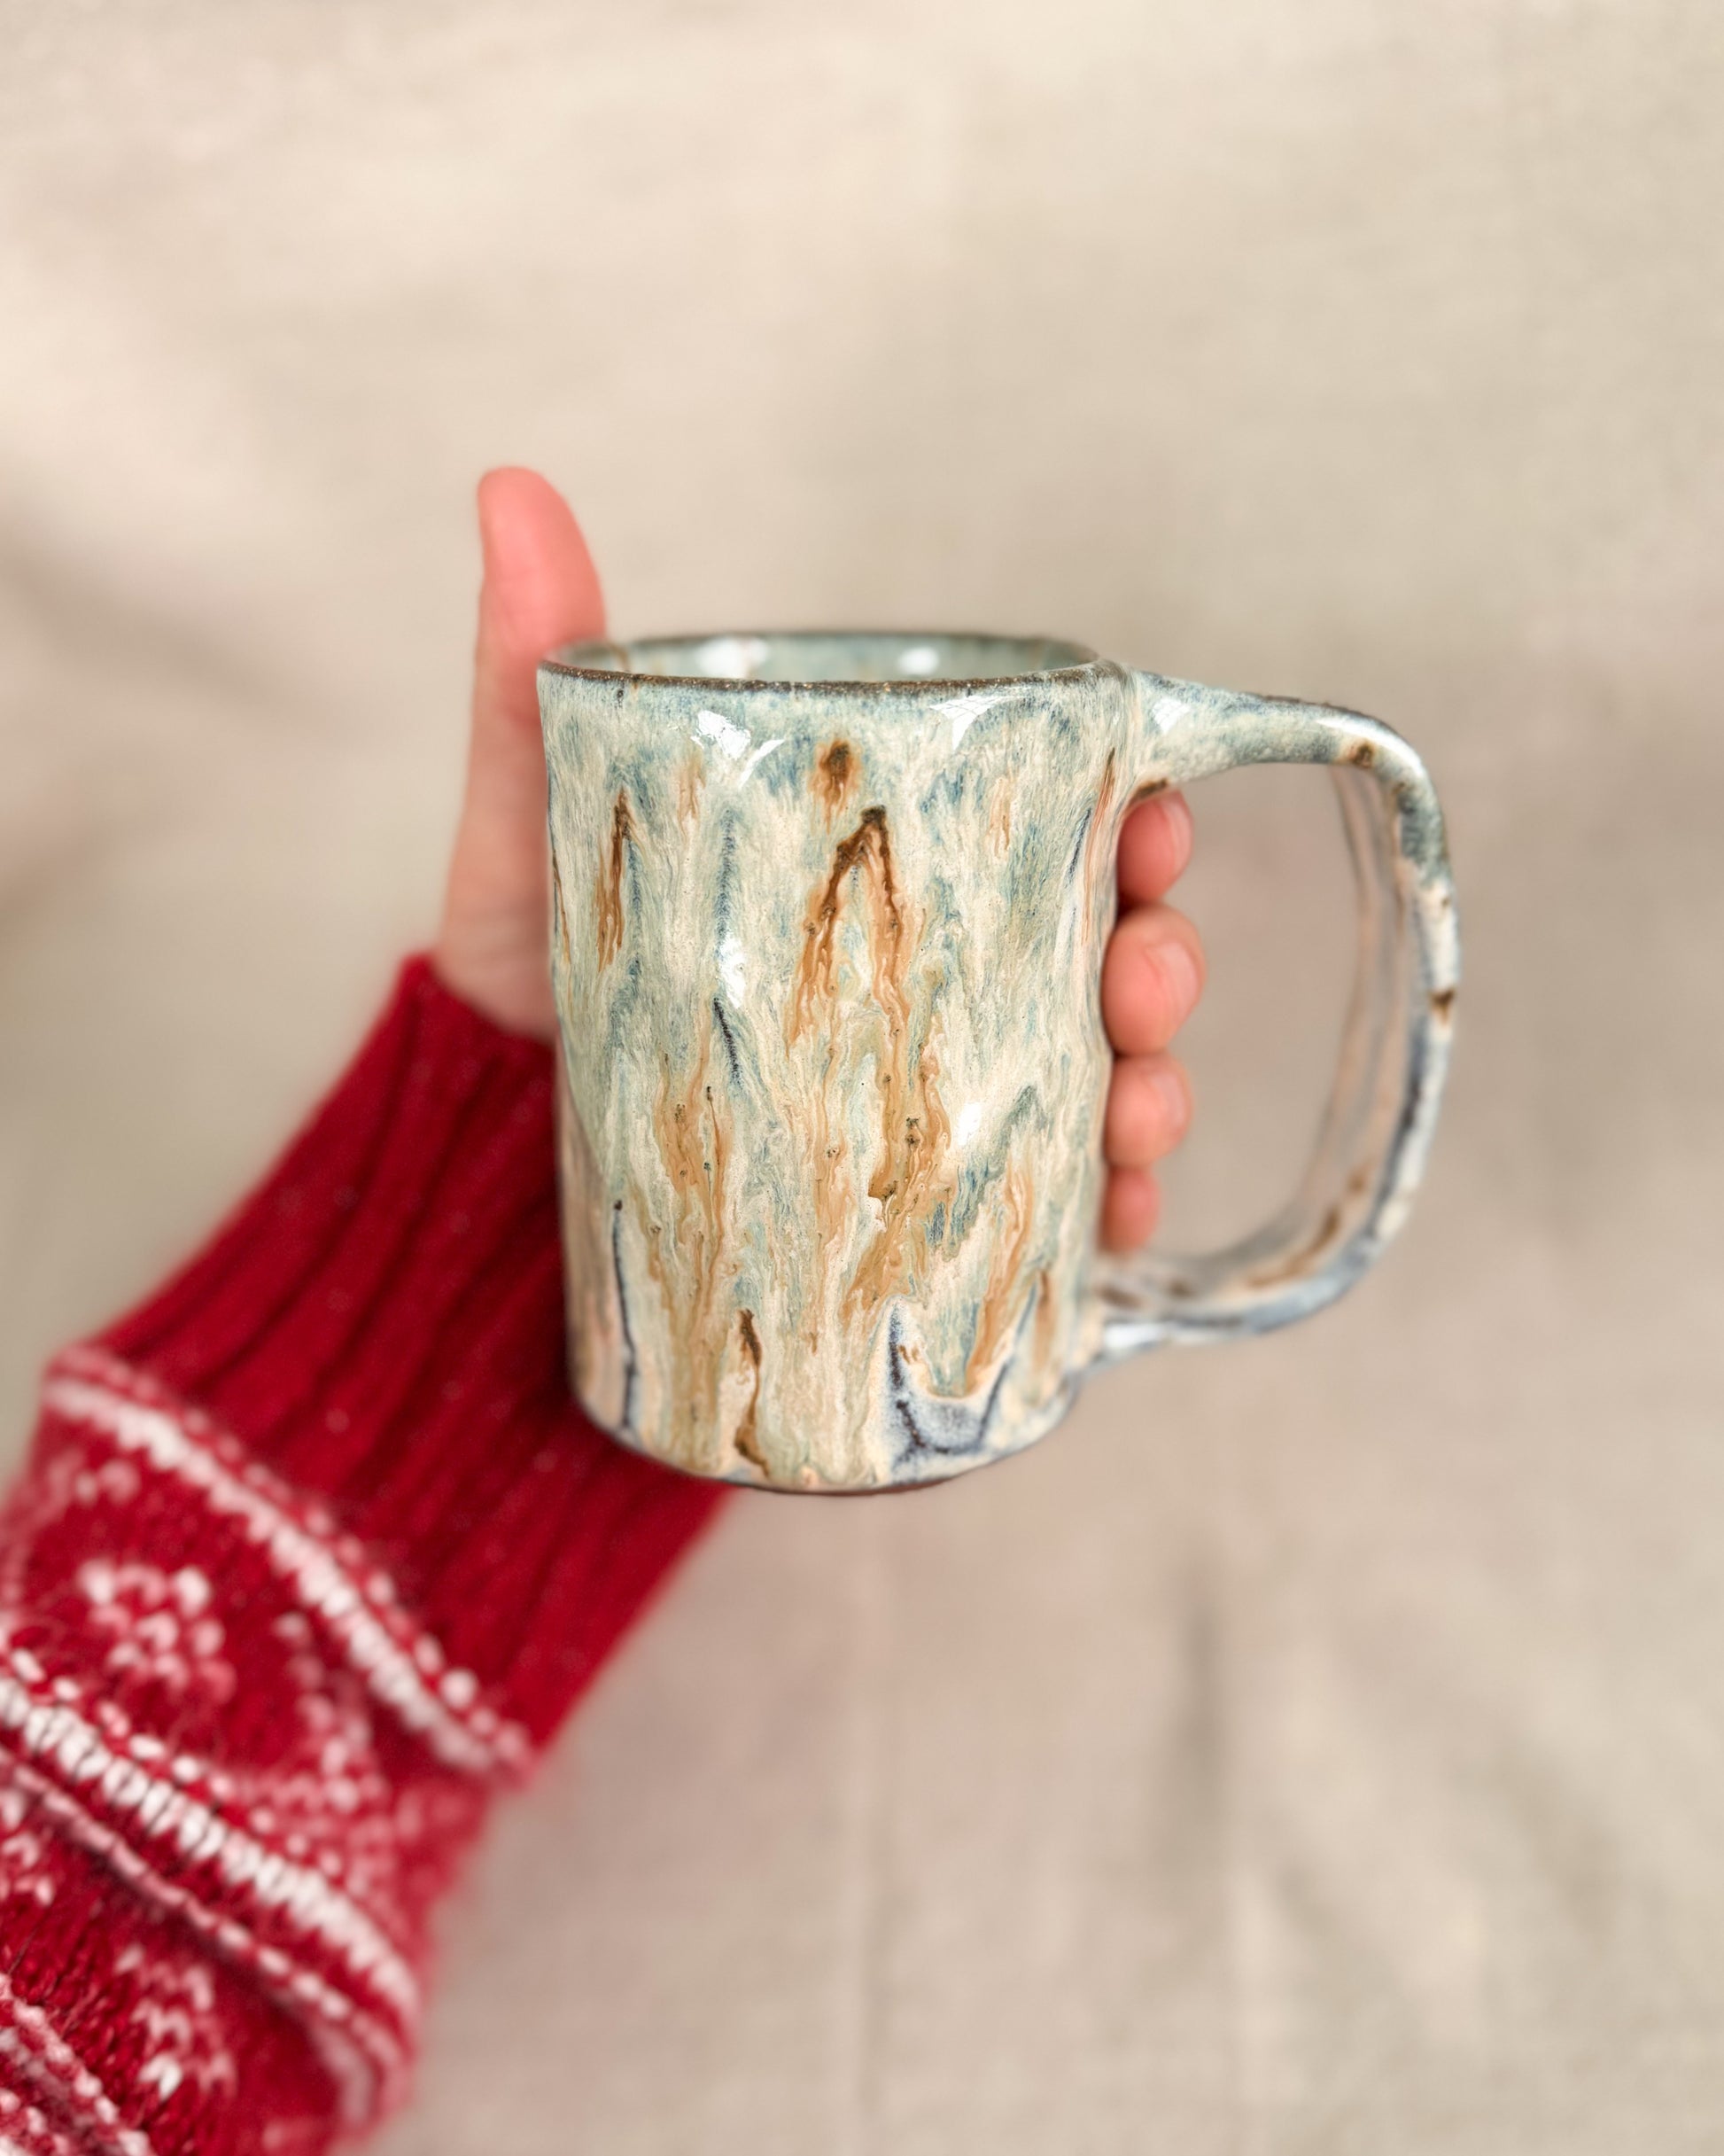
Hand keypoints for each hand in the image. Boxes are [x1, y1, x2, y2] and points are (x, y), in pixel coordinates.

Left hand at [434, 469, 1203, 1250]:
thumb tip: (510, 488)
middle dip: (1158, 958)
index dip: (1128, 821)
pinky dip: (1105, 1214)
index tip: (1153, 818)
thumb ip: (533, 674)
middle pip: (1093, 958)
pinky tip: (1114, 1215)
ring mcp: (927, 1103)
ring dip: (1155, 1087)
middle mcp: (925, 986)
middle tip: (1145, 973)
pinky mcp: (914, 1214)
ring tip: (1138, 1106)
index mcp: (878, 881)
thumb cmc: (522, 981)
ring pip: (1093, 1085)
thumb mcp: (533, 823)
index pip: (1042, 835)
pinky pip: (1041, 1214)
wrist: (479, 1157)